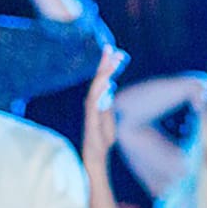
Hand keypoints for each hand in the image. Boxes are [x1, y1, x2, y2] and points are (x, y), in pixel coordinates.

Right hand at [79, 46, 126, 165]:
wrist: (95, 159)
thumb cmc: (101, 140)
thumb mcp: (109, 119)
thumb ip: (108, 104)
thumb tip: (111, 85)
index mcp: (98, 102)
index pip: (102, 80)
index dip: (107, 65)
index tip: (115, 51)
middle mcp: (92, 104)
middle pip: (98, 80)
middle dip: (105, 64)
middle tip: (111, 48)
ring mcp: (91, 112)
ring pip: (95, 89)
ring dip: (103, 75)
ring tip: (111, 61)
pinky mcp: (91, 122)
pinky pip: (93, 104)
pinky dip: (99, 93)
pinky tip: (106, 83)